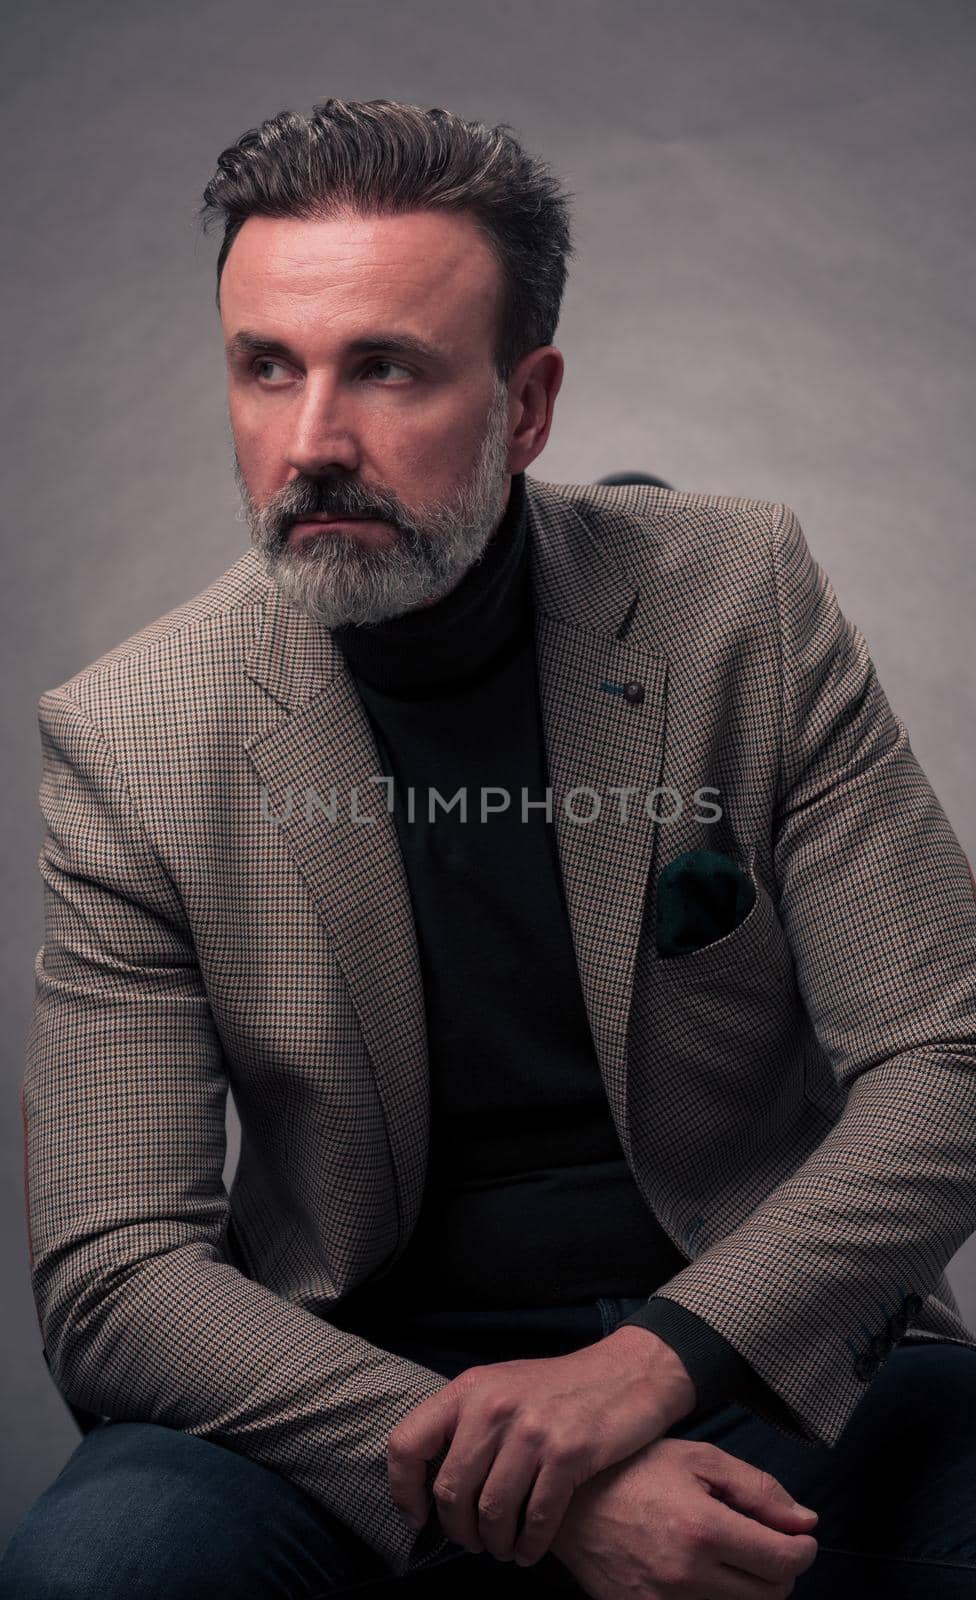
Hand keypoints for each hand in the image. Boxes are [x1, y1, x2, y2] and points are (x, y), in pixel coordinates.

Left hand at [386, 1328, 694, 1563]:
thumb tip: (432, 1484)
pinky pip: (535, 1519)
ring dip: (495, 1543)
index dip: (403, 1490)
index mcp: (469, 1389)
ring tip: (503, 1547)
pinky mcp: (568, 1453)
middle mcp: (493, 1406)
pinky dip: (529, 1545)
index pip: (408, 1444)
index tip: (417, 1516)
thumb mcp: (503, 1386)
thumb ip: (467, 1423)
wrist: (627, 1373)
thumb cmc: (560, 1388)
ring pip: (491, 1512)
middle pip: (450, 1491)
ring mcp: (530, 1429)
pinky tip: (530, 1549)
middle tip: (474, 1541)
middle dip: (458, 1530)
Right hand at [547, 1435, 819, 1598]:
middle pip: (771, 1596)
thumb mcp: (698, 1459)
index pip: (785, 1561)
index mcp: (704, 1530)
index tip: (797, 1535)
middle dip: (779, 1569)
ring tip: (731, 1555)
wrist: (569, 1500)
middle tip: (762, 1542)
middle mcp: (688, 1577)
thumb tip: (806, 1522)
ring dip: (750, 1588)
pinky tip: (705, 1573)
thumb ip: (758, 1489)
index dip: (802, 1547)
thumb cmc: (635, 1470)